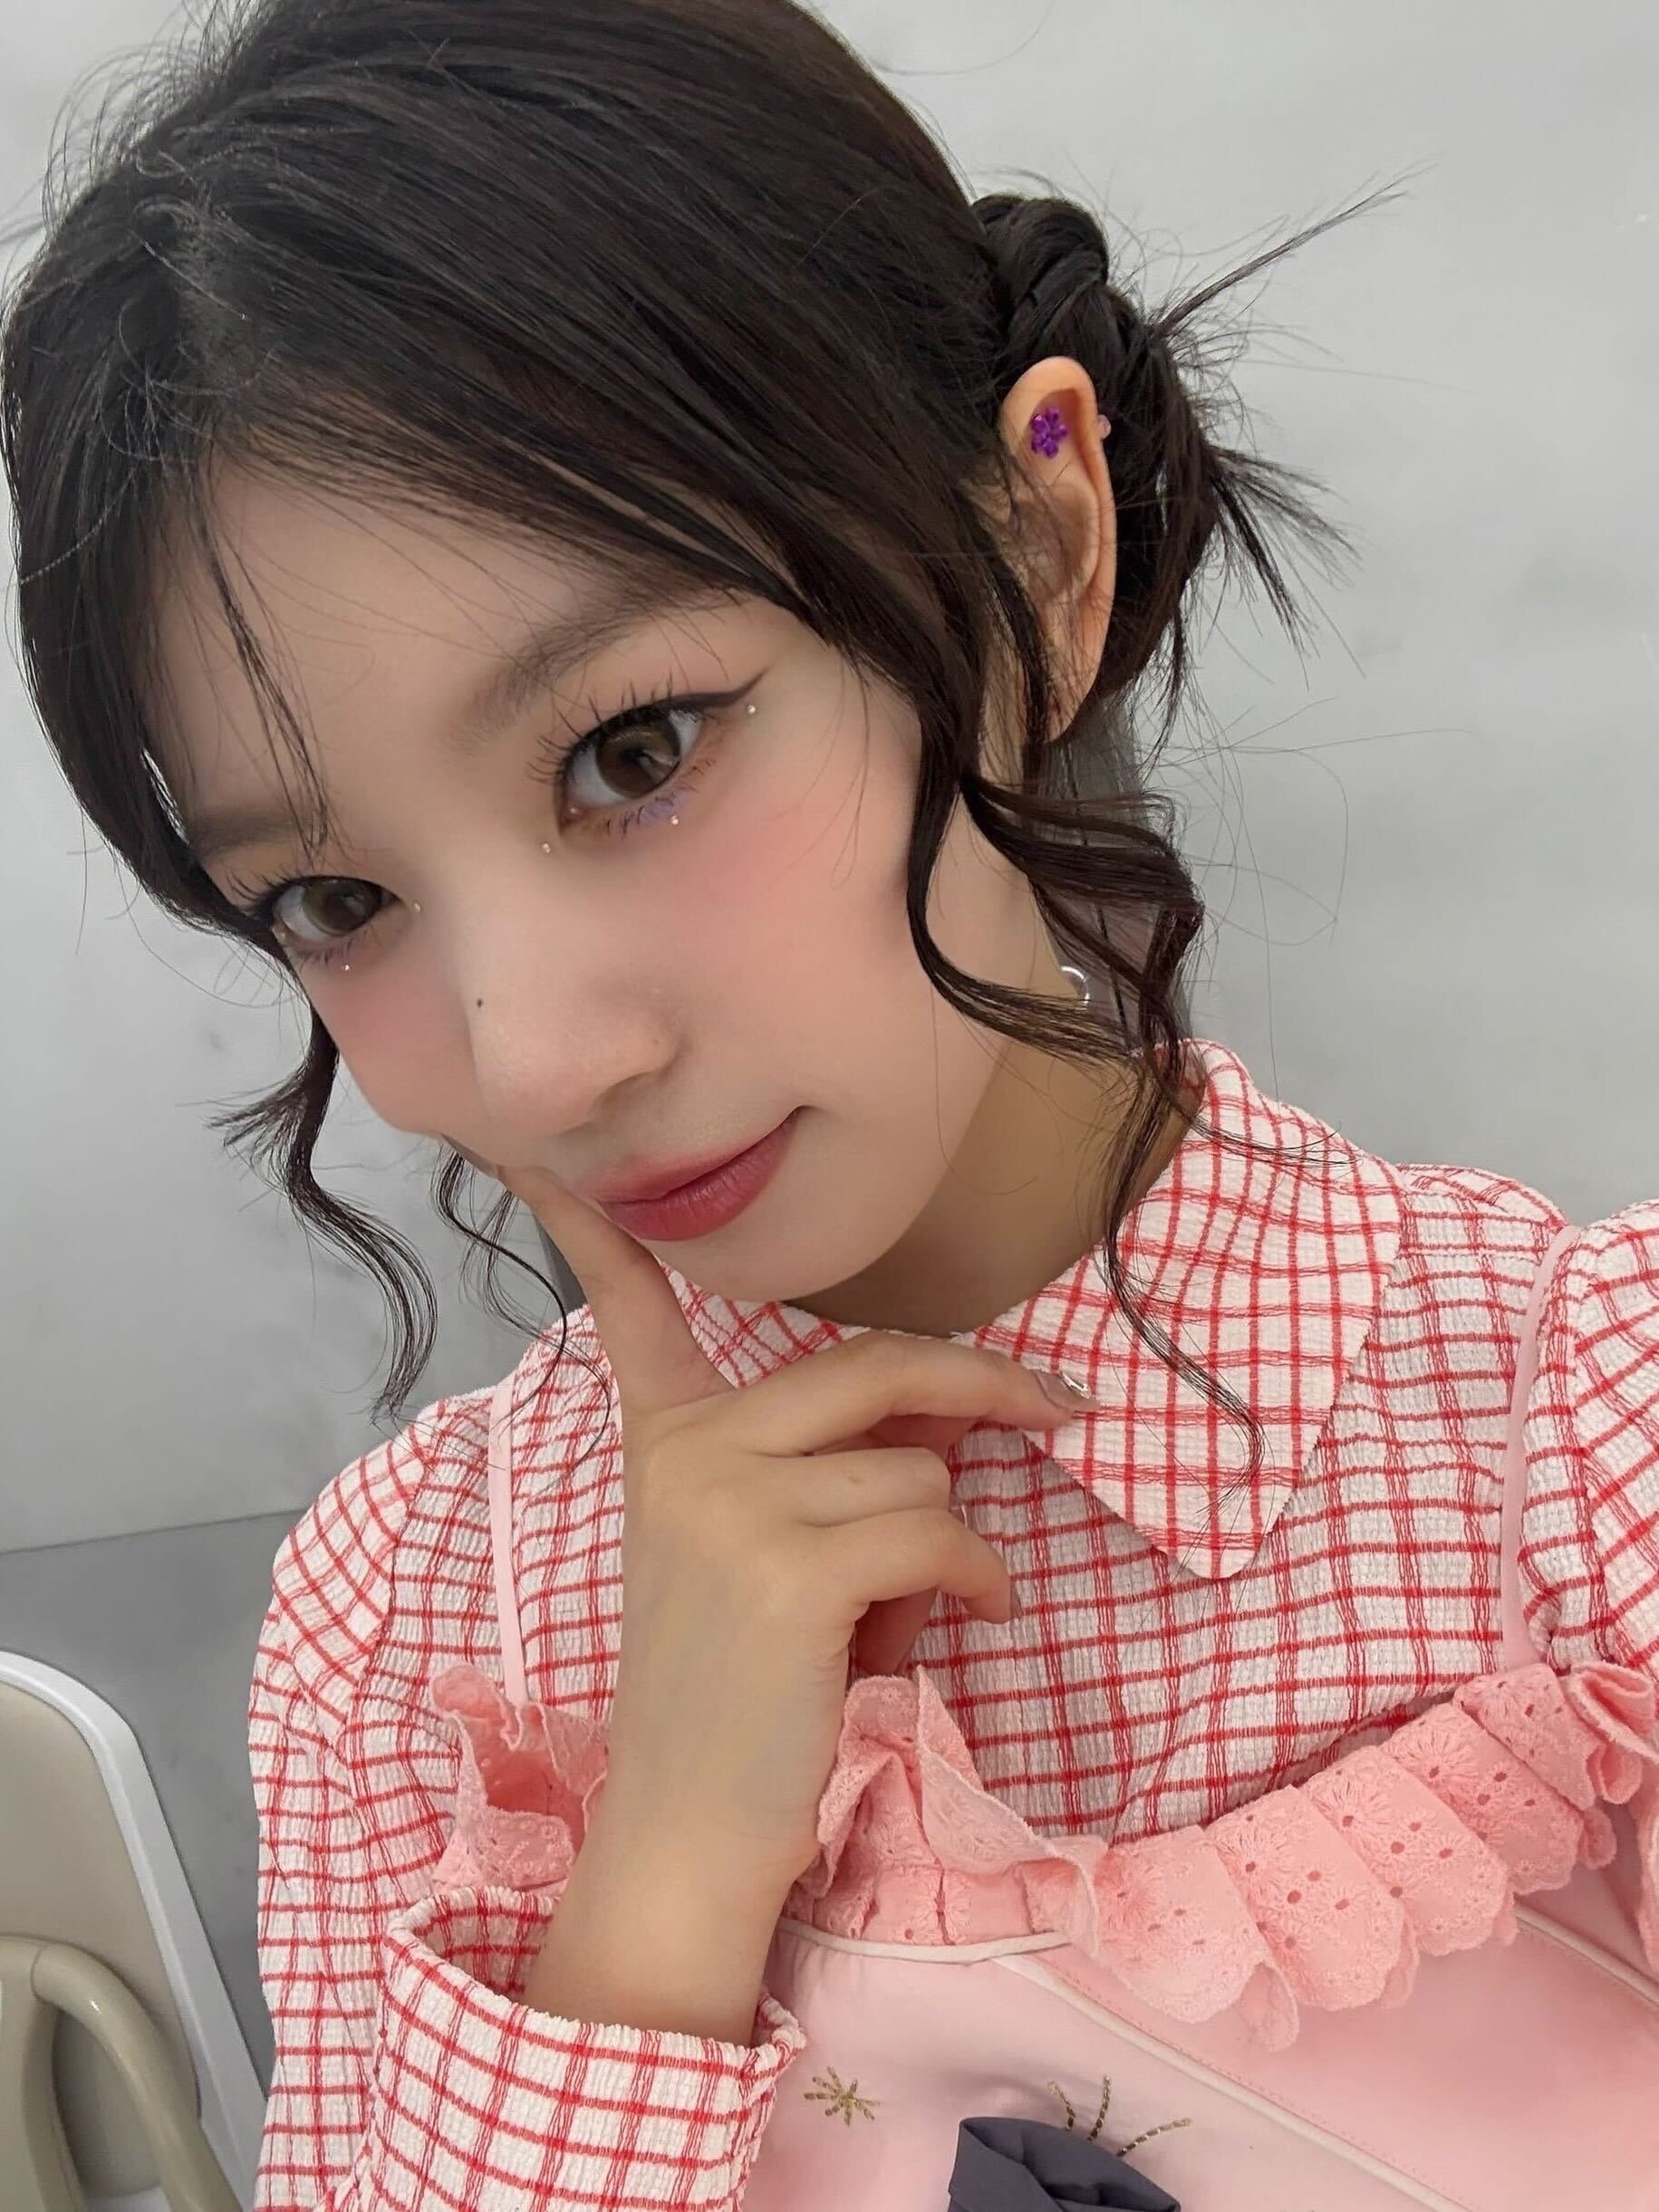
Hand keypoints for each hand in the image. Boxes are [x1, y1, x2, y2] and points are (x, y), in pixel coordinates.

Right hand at [448, 1139, 1084, 1889]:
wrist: (689, 1829)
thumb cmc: (742, 1692)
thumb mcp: (765, 1553)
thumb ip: (827, 1467)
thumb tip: (949, 1420)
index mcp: (668, 1439)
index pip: (632, 1309)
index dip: (594, 1225)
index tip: (537, 1149)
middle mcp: (689, 1449)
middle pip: (872, 1363)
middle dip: (980, 1384)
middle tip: (1058, 1407)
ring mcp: (733, 1500)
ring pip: (918, 1463)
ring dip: (955, 1529)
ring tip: (929, 1599)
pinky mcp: (790, 1565)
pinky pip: (938, 1526)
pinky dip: (980, 1572)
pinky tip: (980, 1611)